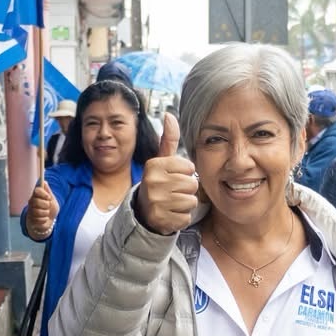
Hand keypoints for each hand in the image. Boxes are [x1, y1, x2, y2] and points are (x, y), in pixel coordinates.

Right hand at [26, 181, 58, 237]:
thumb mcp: (52, 200)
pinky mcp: (31, 219)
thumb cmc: (51, 209)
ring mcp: (30, 210)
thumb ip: (48, 192)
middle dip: (46, 205)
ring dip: (45, 214)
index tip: (49, 197)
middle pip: (37, 201)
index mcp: (36, 195)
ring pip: (37, 212)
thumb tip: (44, 182)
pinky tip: (44, 219)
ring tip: (46, 213)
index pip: (36, 190)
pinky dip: (44, 220)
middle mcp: (31, 202)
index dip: (43, 194)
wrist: (49, 221)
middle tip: (48, 206)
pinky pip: (38, 220)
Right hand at [134, 113, 197, 235]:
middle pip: (192, 184)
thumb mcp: (162, 161)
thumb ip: (168, 139)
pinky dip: (181, 218)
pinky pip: (186, 218)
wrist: (143, 212)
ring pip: (191, 202)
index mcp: (154, 165)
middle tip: (173, 191)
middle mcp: (153, 182)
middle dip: (187, 189)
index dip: (185, 173)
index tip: (173, 177)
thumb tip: (169, 115)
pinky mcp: (161, 220)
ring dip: (185, 204)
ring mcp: (156, 202)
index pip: (189, 167)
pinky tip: (170, 214)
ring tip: (172, 202)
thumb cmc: (158, 183)